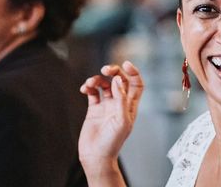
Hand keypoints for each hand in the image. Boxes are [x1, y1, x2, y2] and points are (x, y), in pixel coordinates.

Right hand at [78, 61, 143, 180]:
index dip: (133, 72)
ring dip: (98, 79)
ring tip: (90, 82)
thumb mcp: (122, 120)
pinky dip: (88, 87)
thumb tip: (118, 80)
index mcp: (130, 105)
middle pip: (120, 80)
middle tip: (105, 69)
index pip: (136, 83)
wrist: (96, 157)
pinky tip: (84, 88)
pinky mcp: (94, 110)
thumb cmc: (113, 142)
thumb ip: (121, 99)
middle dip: (114, 71)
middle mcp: (119, 103)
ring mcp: (106, 106)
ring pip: (104, 85)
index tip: (125, 64)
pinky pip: (92, 93)